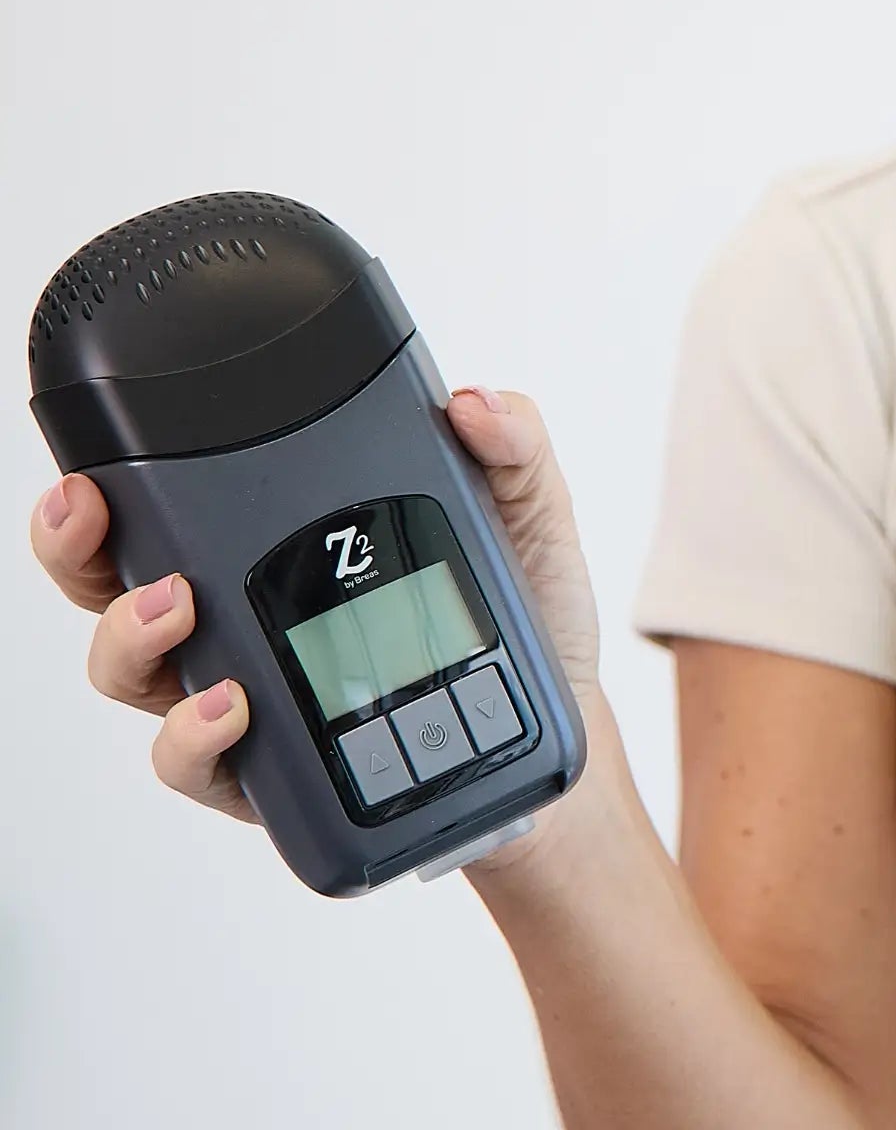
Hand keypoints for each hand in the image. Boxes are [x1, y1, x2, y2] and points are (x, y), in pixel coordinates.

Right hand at [26, 383, 604, 861]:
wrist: (541, 732)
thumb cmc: (519, 614)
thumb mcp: (527, 513)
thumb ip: (512, 447)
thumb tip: (475, 401)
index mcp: (289, 538)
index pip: (173, 501)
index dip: (110, 483)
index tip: (92, 465)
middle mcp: (244, 615)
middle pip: (114, 583)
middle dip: (77, 551)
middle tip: (96, 520)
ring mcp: (243, 695)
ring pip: (135, 671)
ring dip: (132, 636)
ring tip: (177, 608)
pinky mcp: (264, 772)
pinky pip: (195, 761)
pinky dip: (194, 734)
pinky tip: (229, 706)